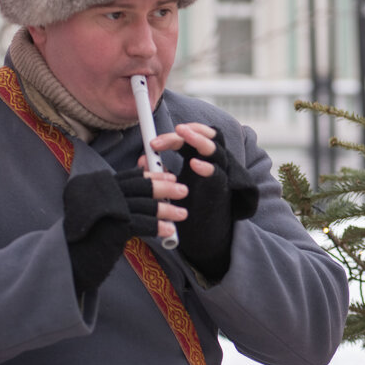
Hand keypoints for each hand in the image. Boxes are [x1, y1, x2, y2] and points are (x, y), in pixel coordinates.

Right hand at [63, 169, 188, 292]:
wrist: (70, 261)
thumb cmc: (87, 237)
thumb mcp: (100, 211)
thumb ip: (118, 199)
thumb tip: (148, 187)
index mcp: (94, 185)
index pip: (129, 178)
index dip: (152, 176)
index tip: (170, 178)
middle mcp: (98, 193)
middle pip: (139, 187)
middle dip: (163, 189)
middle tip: (183, 190)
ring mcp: (105, 209)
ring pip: (144, 205)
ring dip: (166, 210)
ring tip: (182, 214)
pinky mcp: (112, 228)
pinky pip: (142, 224)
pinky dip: (158, 226)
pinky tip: (169, 231)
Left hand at [148, 123, 258, 280]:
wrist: (204, 234)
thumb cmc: (189, 207)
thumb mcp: (172, 186)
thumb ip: (160, 172)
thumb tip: (142, 160)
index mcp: (200, 158)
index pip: (191, 137)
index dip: (173, 136)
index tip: (154, 143)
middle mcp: (213, 162)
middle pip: (208, 135)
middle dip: (192, 130)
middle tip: (177, 130)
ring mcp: (220, 174)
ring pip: (216, 149)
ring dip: (200, 140)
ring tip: (185, 135)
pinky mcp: (222, 190)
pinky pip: (218, 174)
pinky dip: (207, 168)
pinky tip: (195, 165)